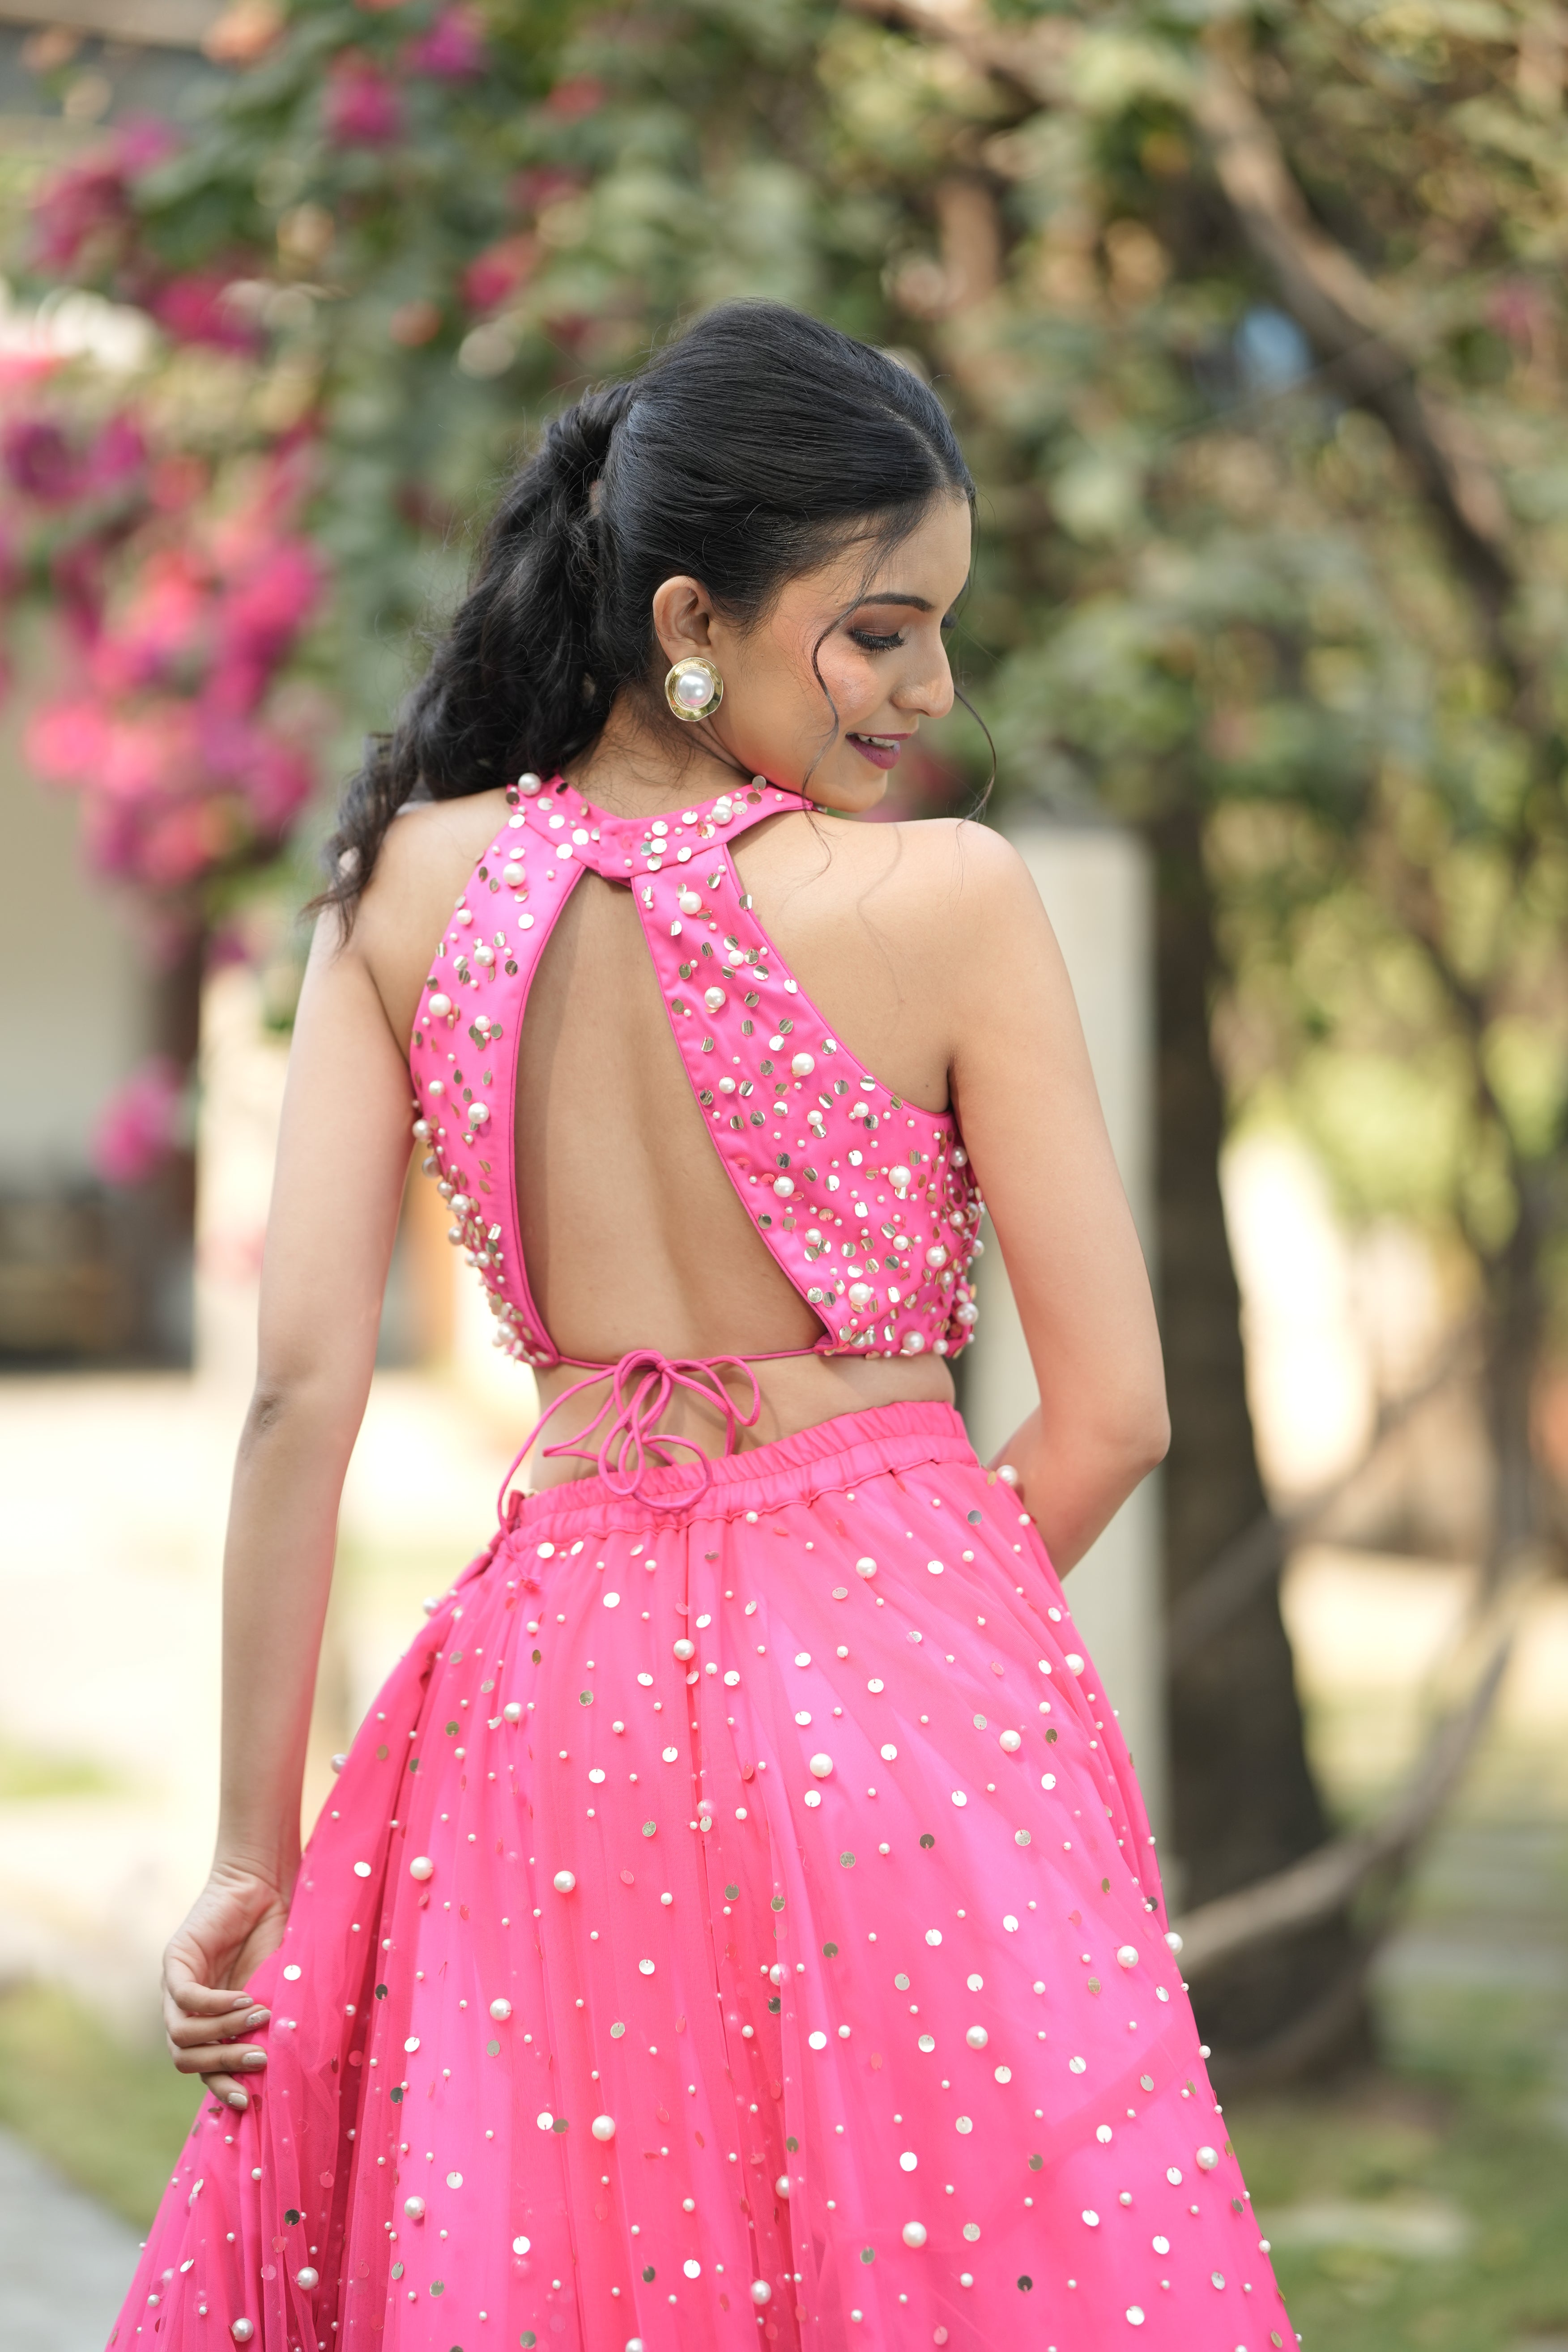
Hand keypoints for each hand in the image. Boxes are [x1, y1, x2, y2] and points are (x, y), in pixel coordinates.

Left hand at [162, 1862, 289, 2110]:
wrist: (262, 1887)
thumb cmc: (275, 1937)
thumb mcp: (274, 1990)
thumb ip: (270, 2024)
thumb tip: (286, 2068)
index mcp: (208, 2023)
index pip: (200, 2070)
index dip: (220, 2089)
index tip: (249, 2102)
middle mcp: (185, 2009)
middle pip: (184, 2059)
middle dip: (221, 2067)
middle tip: (258, 2063)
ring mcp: (175, 1986)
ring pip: (181, 2034)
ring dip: (223, 2034)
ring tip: (259, 2019)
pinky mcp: (175, 1959)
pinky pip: (186, 1997)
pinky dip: (216, 2005)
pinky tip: (245, 1999)